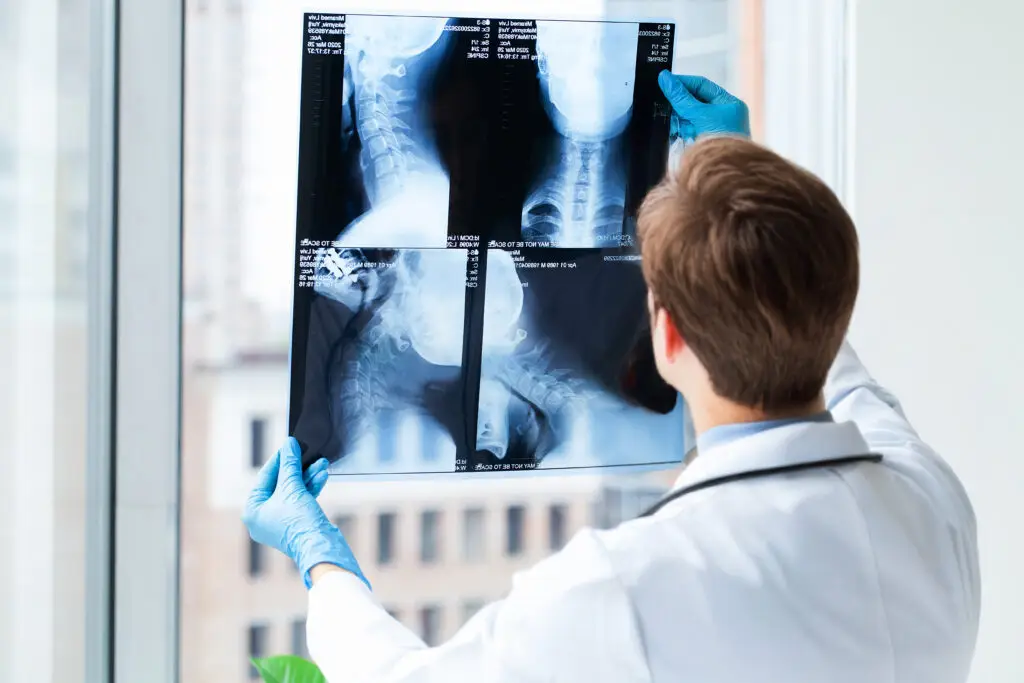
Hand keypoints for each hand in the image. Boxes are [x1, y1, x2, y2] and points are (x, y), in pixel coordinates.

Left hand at [242, 438, 368, 589]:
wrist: (320, 546)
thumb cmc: (299, 522)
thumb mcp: (292, 487)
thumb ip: (289, 464)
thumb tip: (289, 445)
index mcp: (252, 511)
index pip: (264, 478)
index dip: (278, 460)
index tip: (288, 445)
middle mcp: (263, 518)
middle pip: (280, 484)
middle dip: (298, 468)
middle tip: (306, 452)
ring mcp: (279, 522)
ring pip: (293, 491)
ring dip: (308, 476)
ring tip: (321, 463)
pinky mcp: (296, 523)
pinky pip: (301, 500)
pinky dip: (310, 488)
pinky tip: (321, 475)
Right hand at [658, 71, 750, 140]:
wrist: (724, 172)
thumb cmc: (722, 141)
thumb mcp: (700, 114)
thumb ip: (681, 97)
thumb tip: (665, 78)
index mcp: (729, 105)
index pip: (702, 86)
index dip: (683, 82)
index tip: (665, 81)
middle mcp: (722, 116)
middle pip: (694, 101)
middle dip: (678, 102)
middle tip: (661, 99)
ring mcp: (711, 131)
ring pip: (688, 117)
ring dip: (677, 117)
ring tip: (667, 116)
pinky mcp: (701, 145)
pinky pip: (686, 132)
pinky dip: (678, 129)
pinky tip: (671, 128)